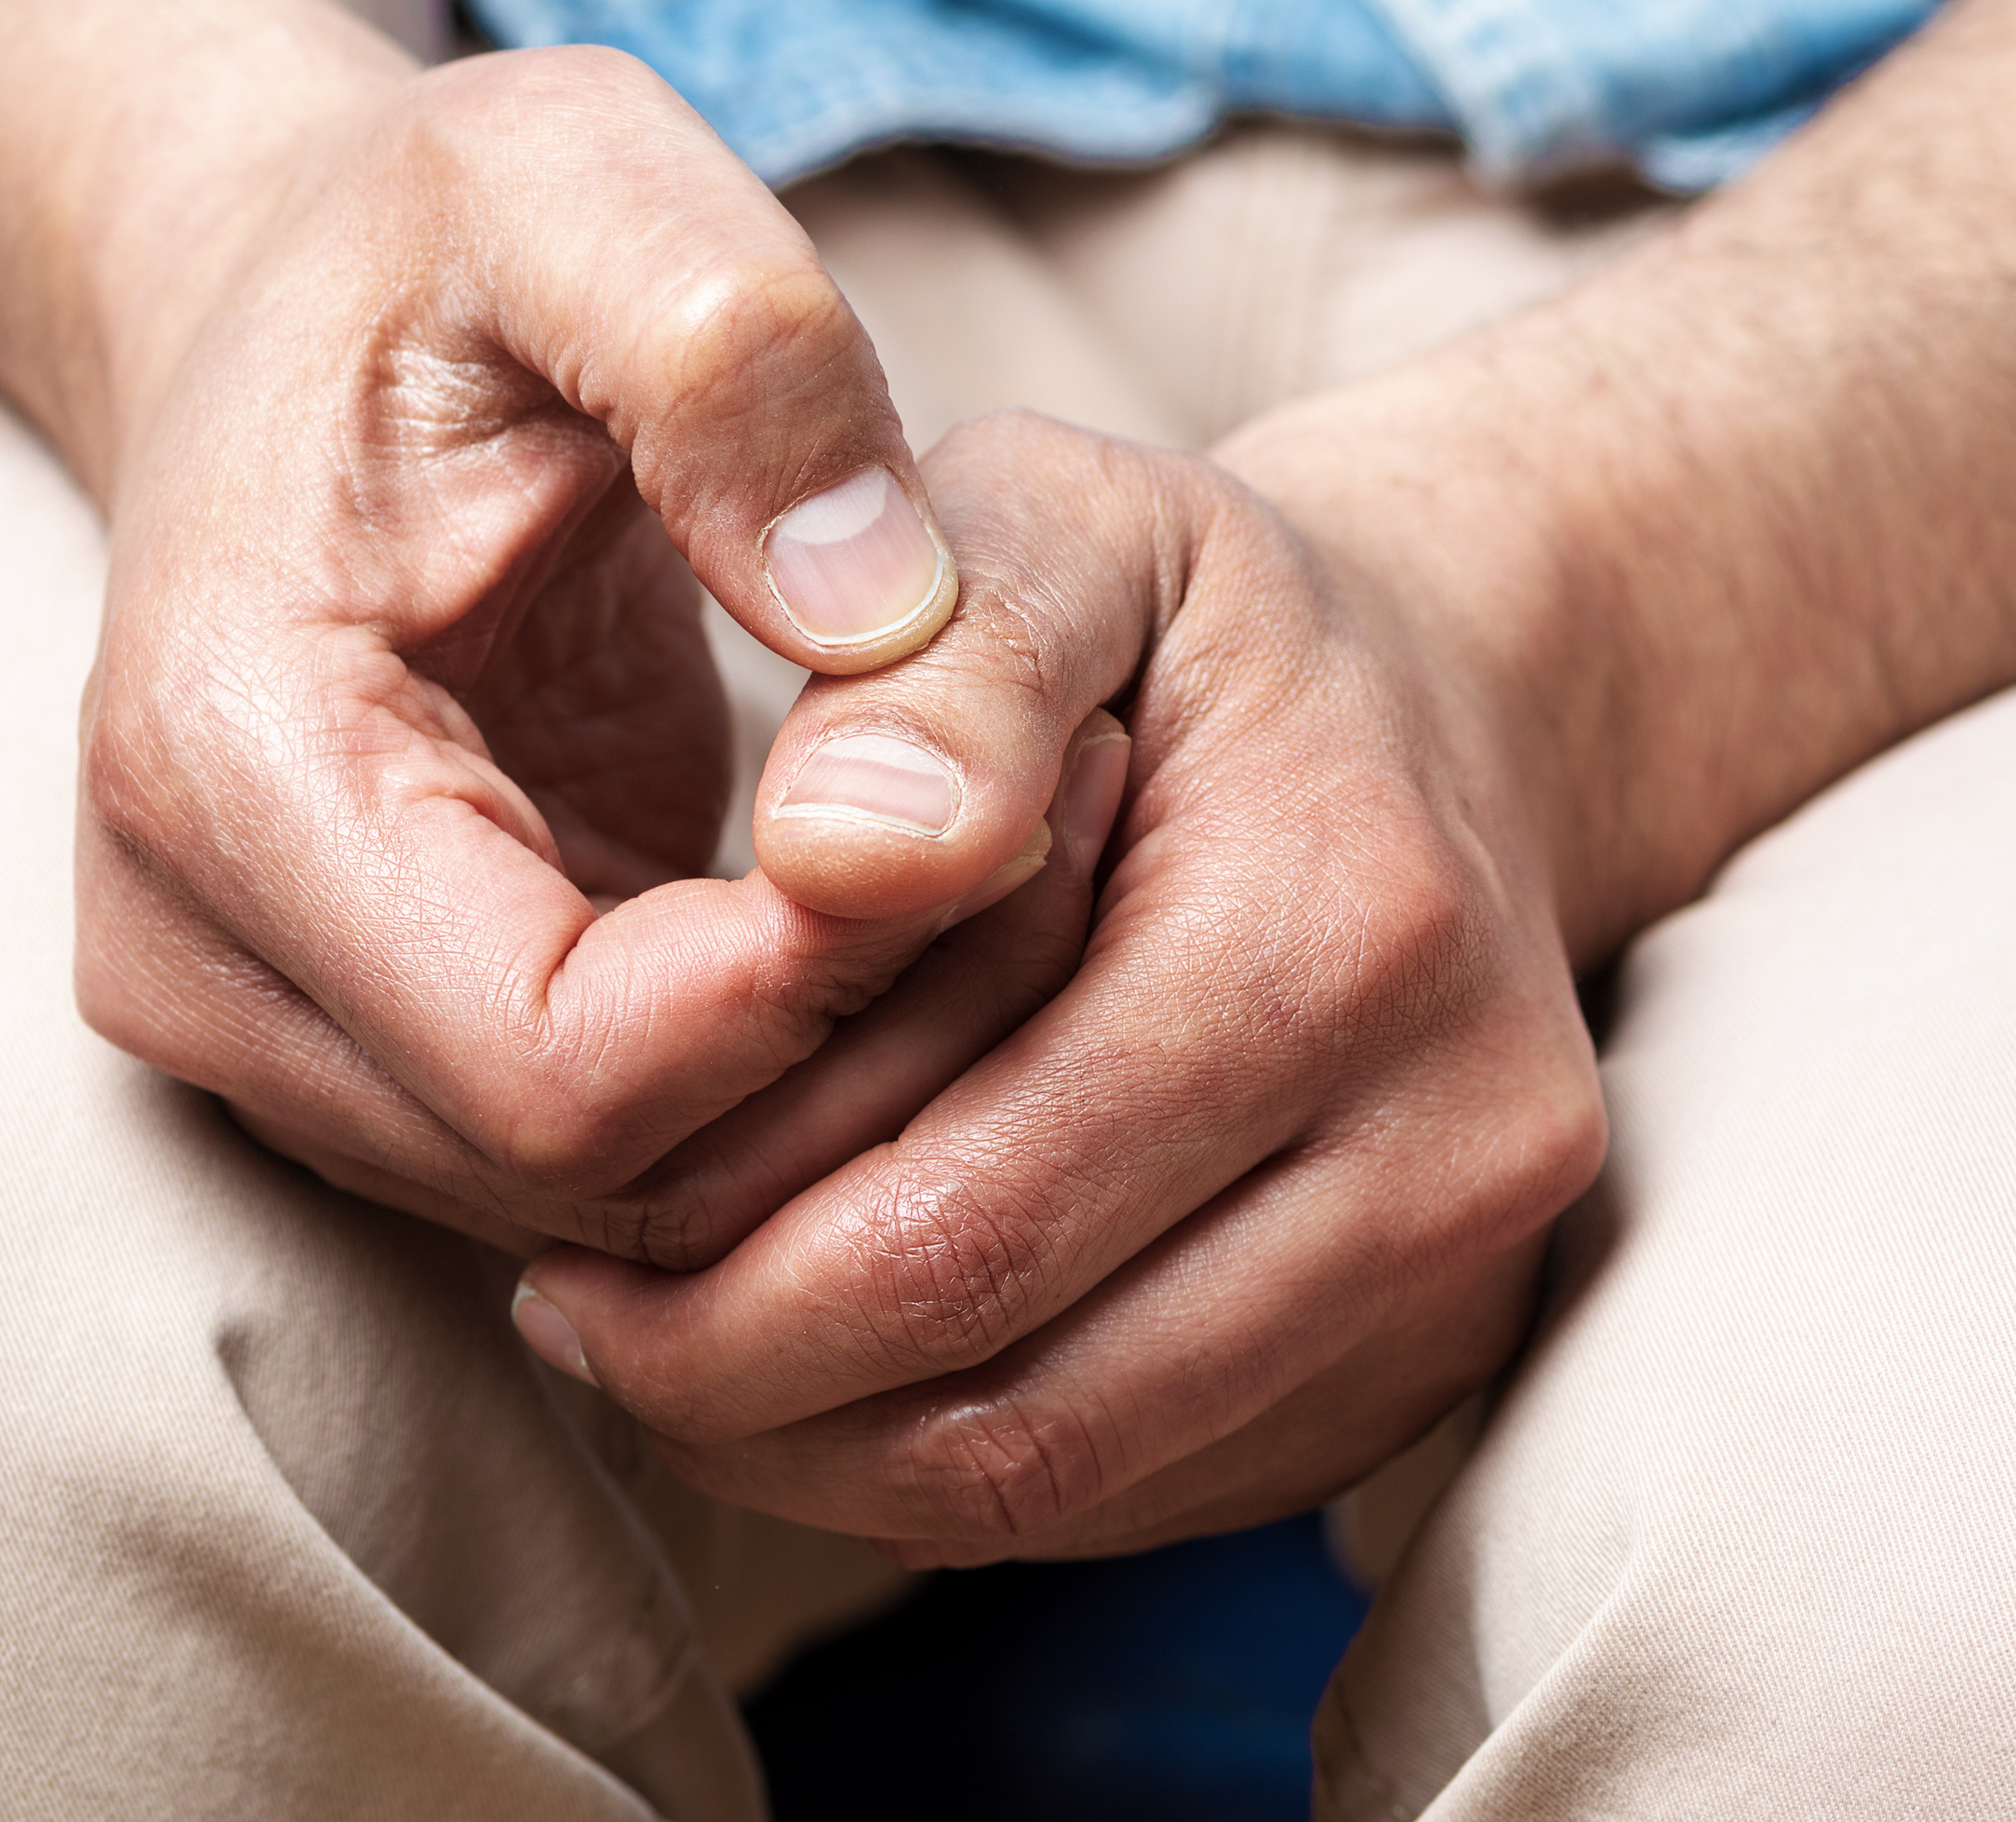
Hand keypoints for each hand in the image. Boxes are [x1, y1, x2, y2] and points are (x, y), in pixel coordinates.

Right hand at [71, 44, 1099, 1256]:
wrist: (274, 312)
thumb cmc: (426, 240)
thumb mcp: (575, 176)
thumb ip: (730, 354)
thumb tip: (893, 624)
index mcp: (224, 767)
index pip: (555, 1069)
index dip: (816, 991)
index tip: (1003, 793)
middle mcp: (201, 962)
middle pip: (603, 1186)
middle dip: (869, 1050)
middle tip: (1066, 816)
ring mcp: (275, 1041)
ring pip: (632, 1220)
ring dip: (854, 1080)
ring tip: (1012, 837)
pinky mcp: (374, 1063)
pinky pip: (632, 1169)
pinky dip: (799, 1075)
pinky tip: (918, 893)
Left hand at [517, 410, 1607, 1561]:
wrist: (1447, 700)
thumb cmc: (1188, 619)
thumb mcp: (1059, 521)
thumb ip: (939, 667)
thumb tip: (829, 862)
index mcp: (1348, 935)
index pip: (965, 1225)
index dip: (716, 1278)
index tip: (553, 1232)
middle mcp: (1454, 1144)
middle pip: (1013, 1409)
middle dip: (742, 1398)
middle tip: (576, 1322)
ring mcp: (1462, 1279)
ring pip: (1069, 1486)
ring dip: (827, 1457)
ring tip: (667, 1348)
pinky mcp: (1432, 1362)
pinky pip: (1144, 1494)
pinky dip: (954, 1457)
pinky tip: (834, 1348)